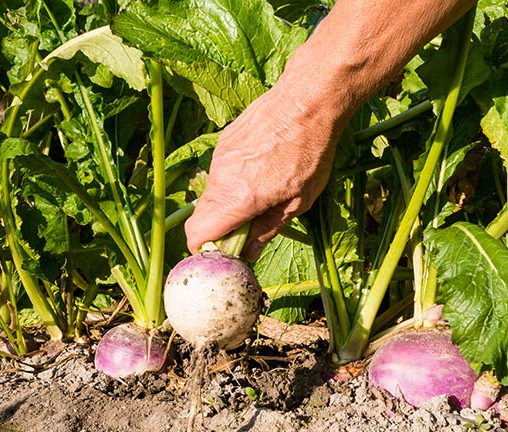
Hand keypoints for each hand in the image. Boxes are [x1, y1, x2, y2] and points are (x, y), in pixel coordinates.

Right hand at [184, 84, 338, 259]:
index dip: (207, 249)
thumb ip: (266, 230)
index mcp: (236, 200)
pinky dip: (233, 180)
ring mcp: (219, 158)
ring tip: (263, 193)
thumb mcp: (297, 202)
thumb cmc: (310, 153)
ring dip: (229, 203)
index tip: (230, 250)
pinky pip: (220, 172)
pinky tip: (262, 169)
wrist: (307, 102)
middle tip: (251, 226)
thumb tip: (249, 253)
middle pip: (202, 217)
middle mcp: (219, 179)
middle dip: (221, 228)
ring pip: (212, 193)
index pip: (197, 236)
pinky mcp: (224, 142)